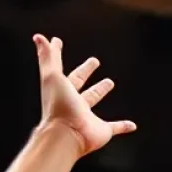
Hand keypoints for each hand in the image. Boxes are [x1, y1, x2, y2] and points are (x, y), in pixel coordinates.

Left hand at [33, 34, 135, 157]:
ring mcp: (87, 116)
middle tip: (95, 61)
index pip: (62, 67)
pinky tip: (132, 125)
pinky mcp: (101, 130)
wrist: (66, 135)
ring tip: (110, 82)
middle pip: (80, 82)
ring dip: (101, 90)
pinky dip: (123, 127)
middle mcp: (73, 101)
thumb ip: (49, 57)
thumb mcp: (52, 76)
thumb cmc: (59, 106)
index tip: (58, 42)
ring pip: (95, 100)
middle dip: (86, 70)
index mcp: (62, 89)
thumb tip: (39, 37)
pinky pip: (114, 128)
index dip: (58, 54)